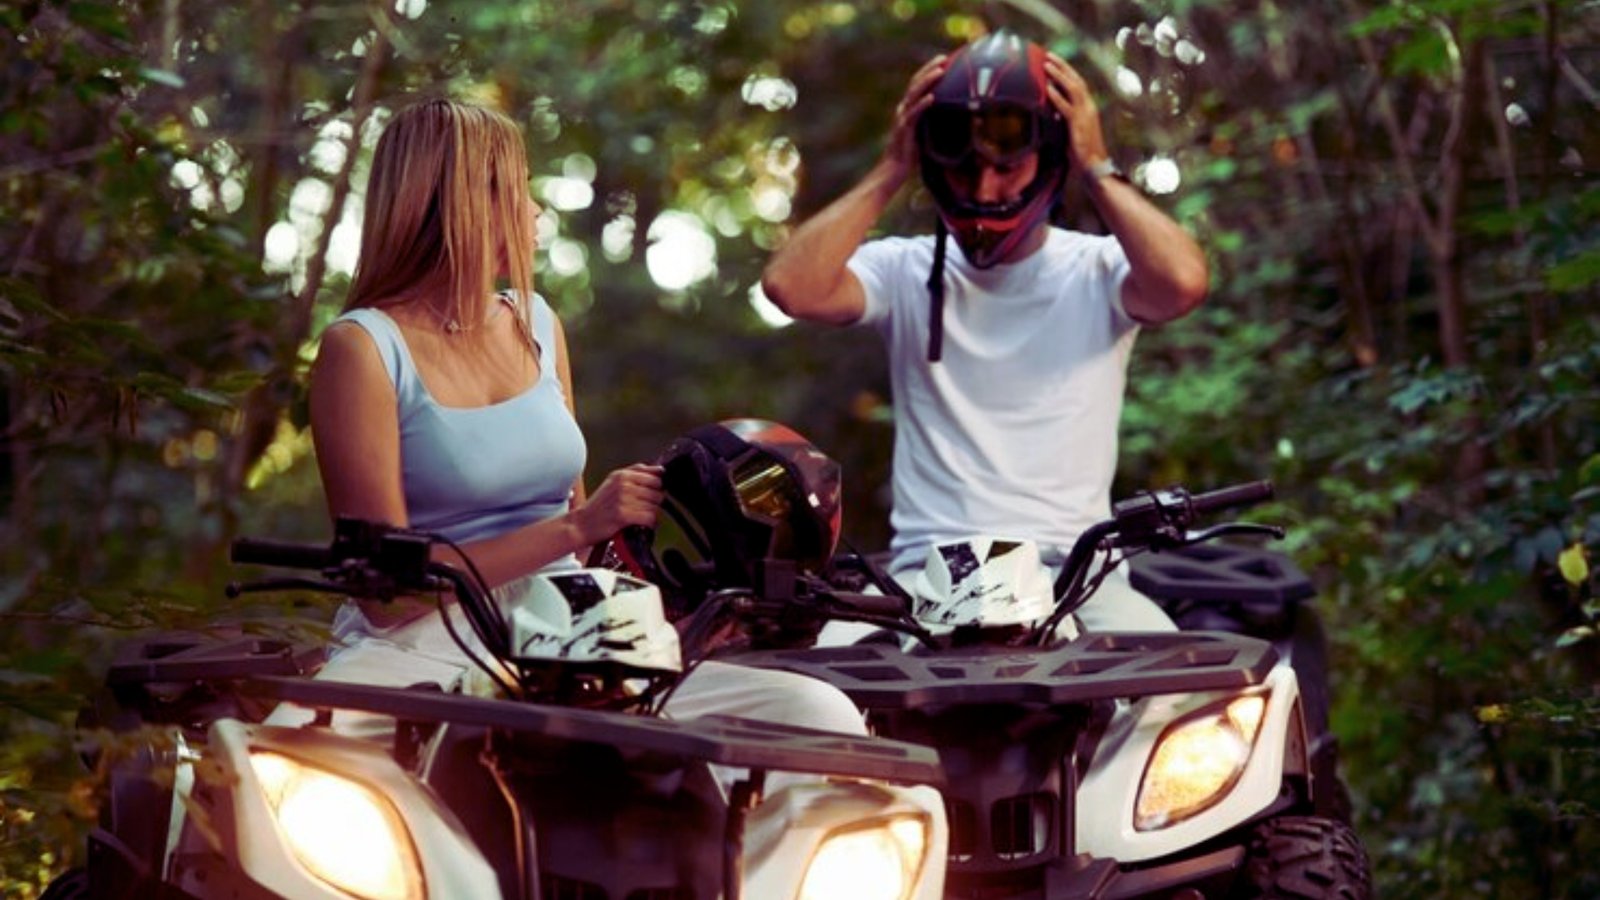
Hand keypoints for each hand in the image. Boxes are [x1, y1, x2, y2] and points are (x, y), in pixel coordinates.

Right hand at [571, 463, 663, 545]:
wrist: (581, 524)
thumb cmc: (599, 506)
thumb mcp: (614, 483)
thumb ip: (636, 473)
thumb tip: (660, 470)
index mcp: (621, 474)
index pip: (656, 476)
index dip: (658, 488)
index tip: (653, 495)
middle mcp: (623, 484)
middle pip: (658, 491)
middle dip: (655, 502)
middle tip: (645, 508)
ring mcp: (623, 499)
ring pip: (655, 506)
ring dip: (652, 514)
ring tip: (641, 517)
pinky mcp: (623, 515)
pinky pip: (649, 518)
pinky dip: (649, 524)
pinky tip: (642, 524)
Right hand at [883, 54, 948, 180]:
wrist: (894, 169)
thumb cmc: (910, 154)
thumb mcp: (923, 133)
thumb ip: (932, 122)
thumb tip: (952, 116)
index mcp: (907, 108)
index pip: (917, 84)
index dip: (928, 70)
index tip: (943, 60)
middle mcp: (903, 109)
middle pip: (915, 83)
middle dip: (929, 69)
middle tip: (944, 58)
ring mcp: (902, 118)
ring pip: (914, 94)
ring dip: (927, 81)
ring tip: (940, 71)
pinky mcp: (904, 129)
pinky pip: (914, 114)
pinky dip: (923, 104)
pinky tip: (932, 97)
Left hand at [1043, 53, 1111, 174]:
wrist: (1094, 164)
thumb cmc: (1082, 150)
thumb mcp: (1072, 129)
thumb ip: (1064, 117)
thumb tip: (1051, 110)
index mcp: (1088, 107)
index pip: (1078, 83)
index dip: (1067, 71)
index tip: (1055, 60)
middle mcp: (1088, 106)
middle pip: (1076, 80)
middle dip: (1062, 66)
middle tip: (1048, 55)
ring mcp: (1084, 114)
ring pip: (1072, 88)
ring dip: (1059, 75)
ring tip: (1046, 64)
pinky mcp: (1078, 124)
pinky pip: (1066, 107)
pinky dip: (1056, 96)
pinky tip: (1047, 88)